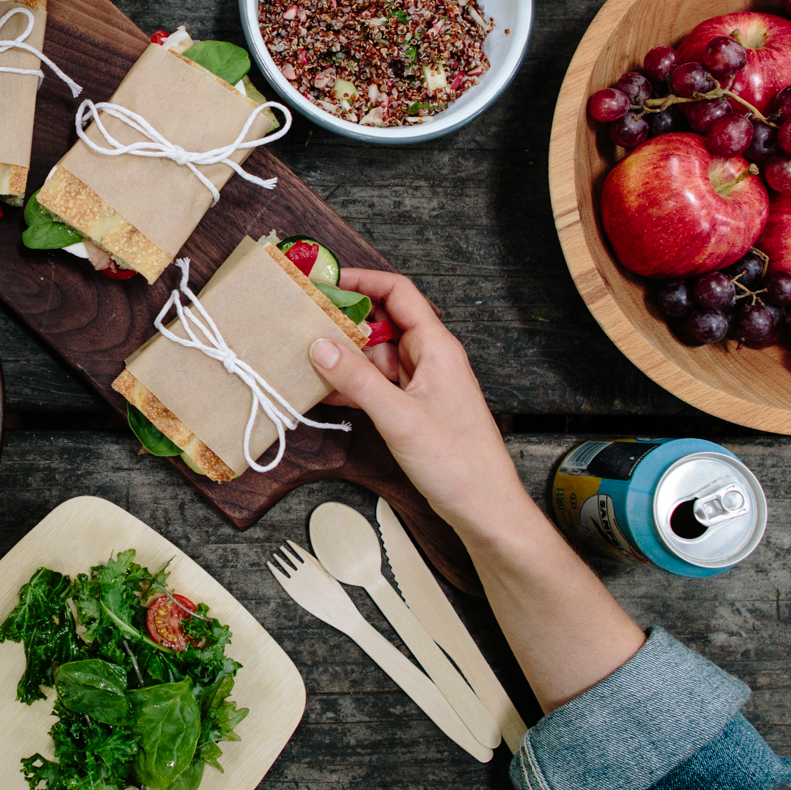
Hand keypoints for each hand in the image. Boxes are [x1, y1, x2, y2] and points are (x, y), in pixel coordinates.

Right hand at [310, 268, 527, 537]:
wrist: (484, 507)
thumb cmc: (458, 462)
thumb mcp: (400, 416)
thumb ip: (358, 380)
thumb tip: (321, 347)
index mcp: (437, 347)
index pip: (398, 294)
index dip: (363, 282)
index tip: (327, 283)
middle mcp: (430, 359)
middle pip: (383, 323)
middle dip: (346, 321)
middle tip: (307, 322)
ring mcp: (422, 384)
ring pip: (377, 356)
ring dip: (345, 357)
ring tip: (307, 358)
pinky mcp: (414, 408)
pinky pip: (378, 385)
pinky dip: (353, 385)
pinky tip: (325, 392)